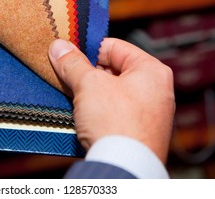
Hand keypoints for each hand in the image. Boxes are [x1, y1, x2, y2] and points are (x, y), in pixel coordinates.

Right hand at [48, 38, 174, 162]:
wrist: (125, 168)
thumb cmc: (116, 122)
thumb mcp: (89, 85)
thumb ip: (73, 63)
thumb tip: (59, 47)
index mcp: (152, 71)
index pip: (115, 47)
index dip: (88, 48)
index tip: (68, 53)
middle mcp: (155, 90)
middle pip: (113, 69)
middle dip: (87, 72)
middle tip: (65, 73)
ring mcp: (149, 112)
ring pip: (112, 91)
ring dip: (90, 91)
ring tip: (70, 92)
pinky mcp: (139, 131)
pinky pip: (114, 110)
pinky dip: (97, 108)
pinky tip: (81, 111)